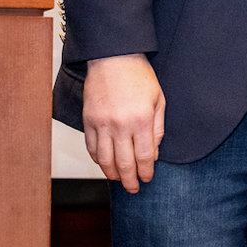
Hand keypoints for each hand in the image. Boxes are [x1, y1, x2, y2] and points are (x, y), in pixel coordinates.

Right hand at [84, 53, 165, 192]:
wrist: (113, 57)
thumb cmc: (139, 76)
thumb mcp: (159, 100)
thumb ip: (158, 129)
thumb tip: (153, 154)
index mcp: (141, 120)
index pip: (144, 157)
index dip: (146, 172)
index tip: (147, 179)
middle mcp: (120, 125)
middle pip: (124, 163)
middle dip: (129, 180)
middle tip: (133, 189)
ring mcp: (101, 124)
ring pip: (105, 160)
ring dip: (112, 174)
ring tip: (118, 180)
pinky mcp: (88, 120)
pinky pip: (91, 147)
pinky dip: (97, 159)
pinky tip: (104, 164)